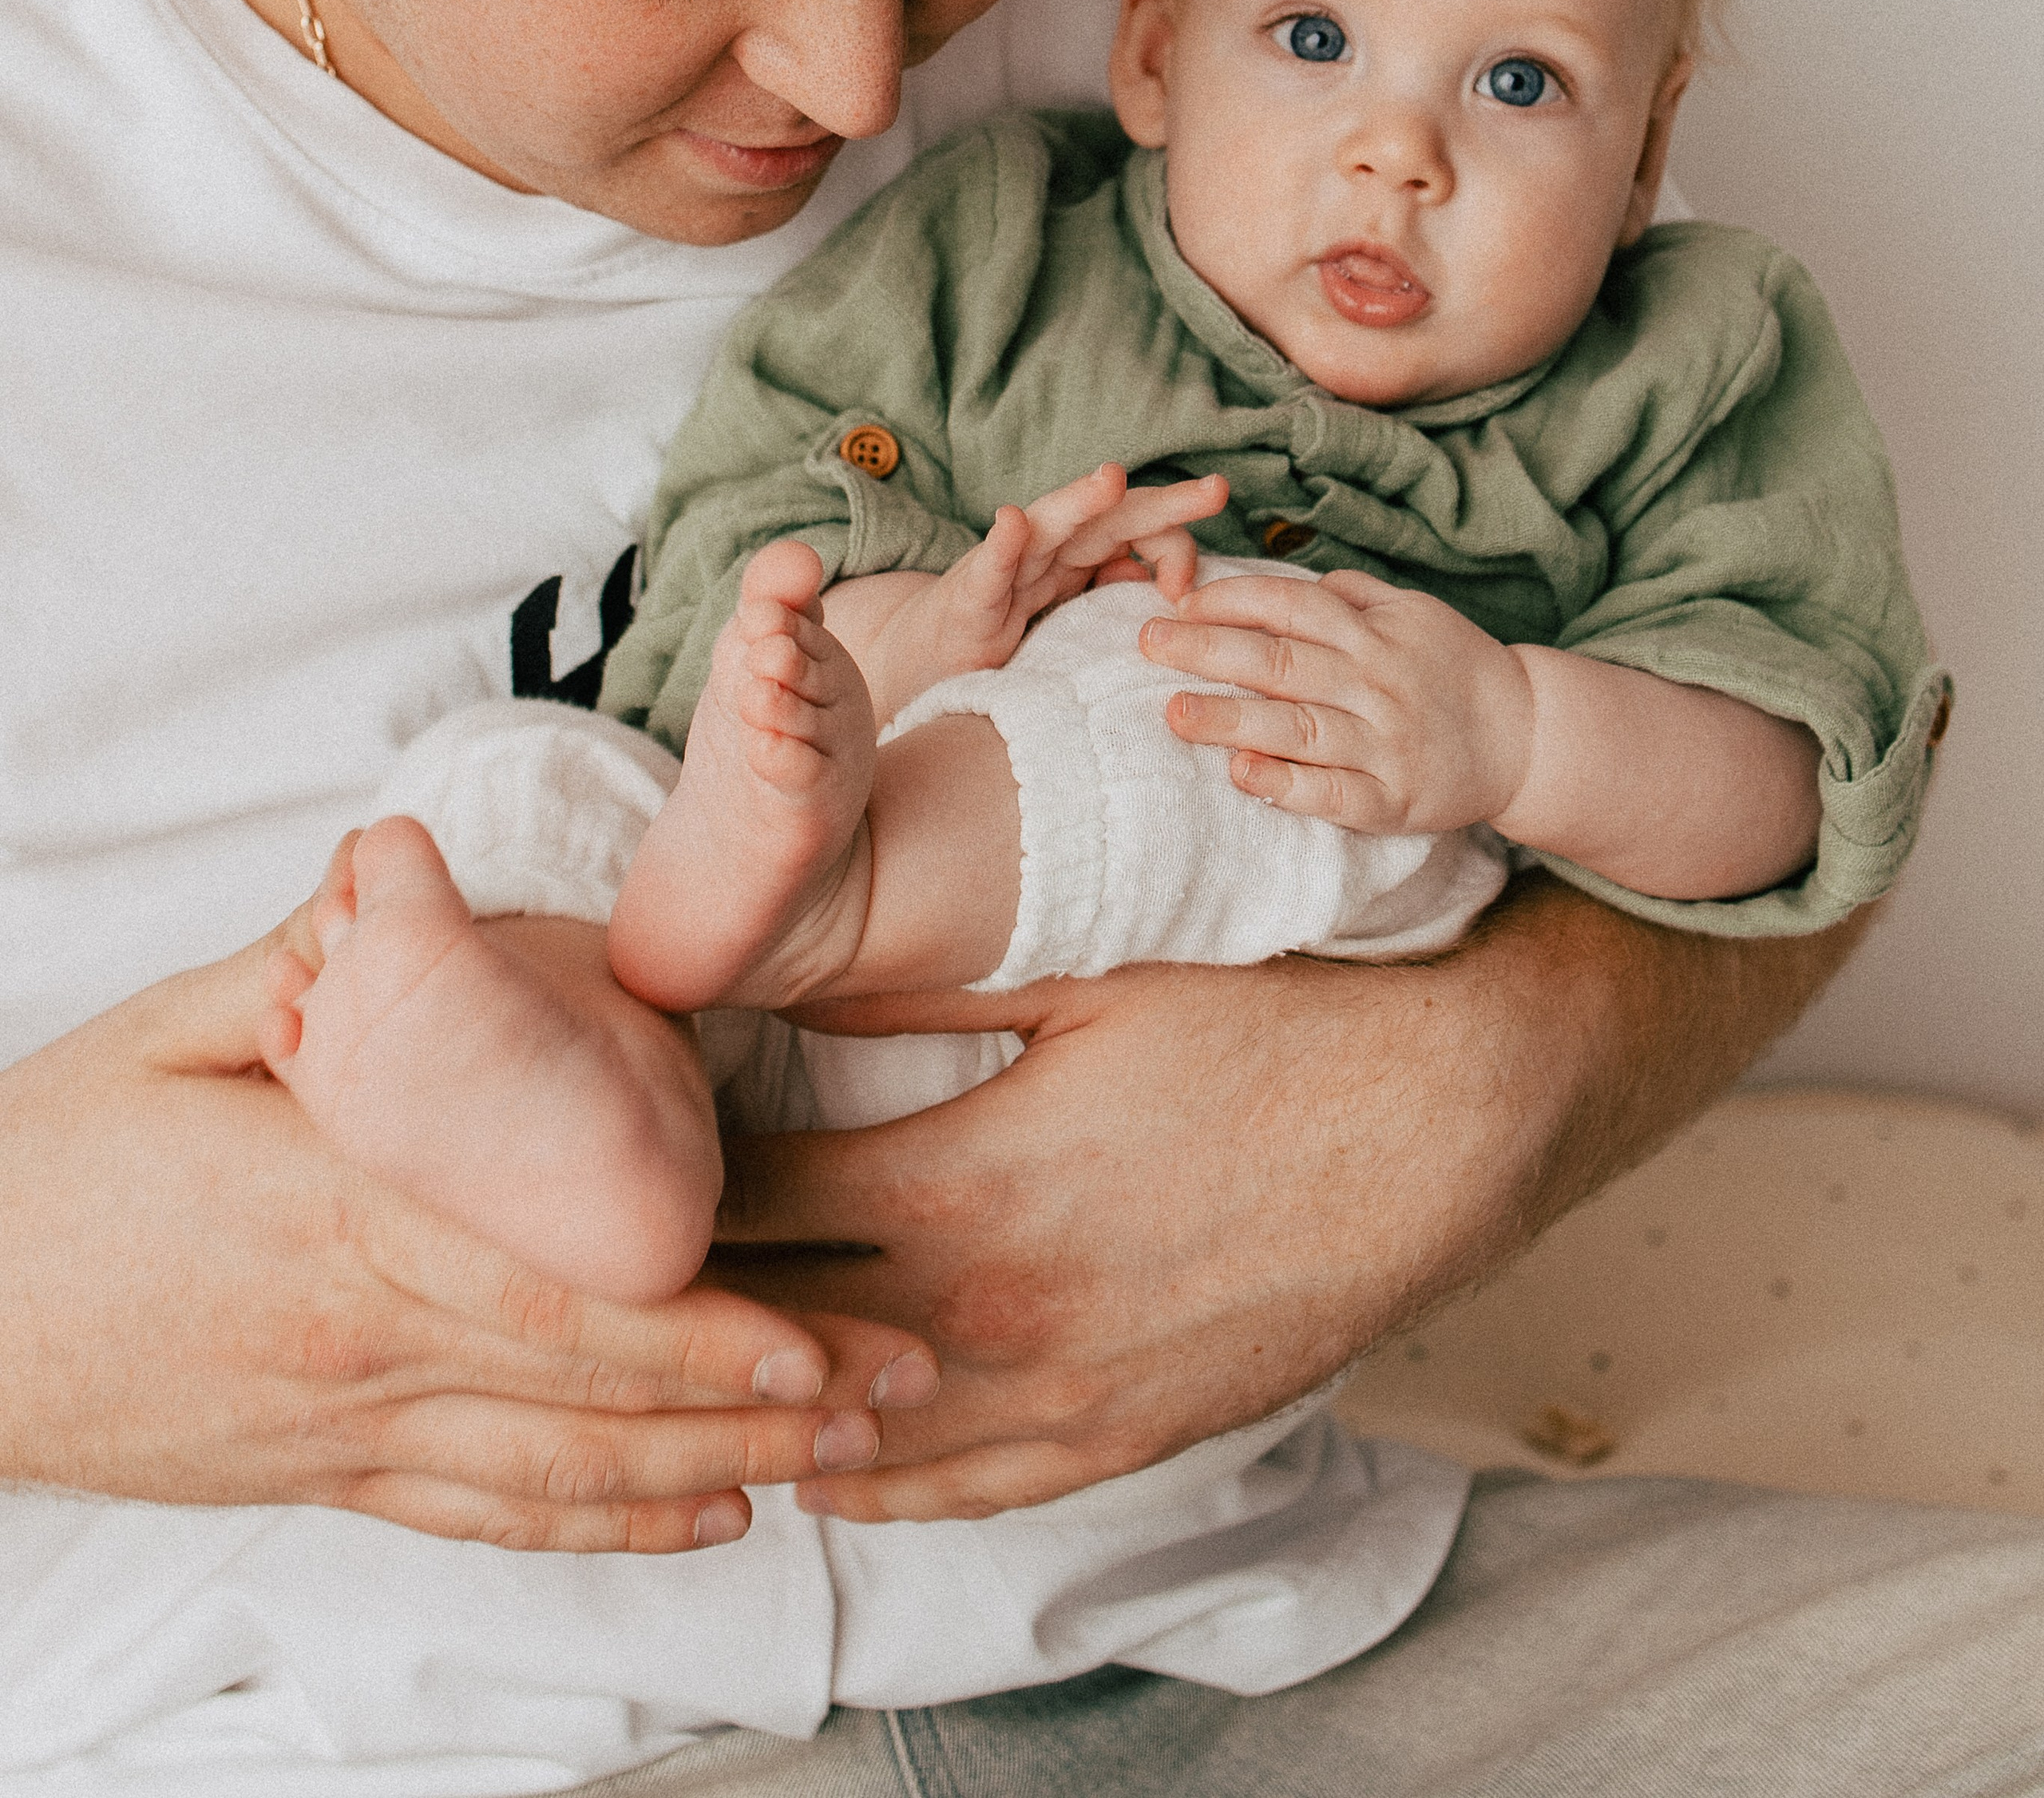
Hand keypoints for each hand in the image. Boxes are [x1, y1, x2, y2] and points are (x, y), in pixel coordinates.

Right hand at [0, 918, 938, 1552]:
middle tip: (894, 1388)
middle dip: (756, 1397)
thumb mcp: (166, 1033)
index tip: (810, 1332)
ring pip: (557, 1472)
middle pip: (590, 1390)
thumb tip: (388, 870)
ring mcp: (345, 1429)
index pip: (551, 1293)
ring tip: (839, 1460)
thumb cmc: (52, 1163)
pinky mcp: (323, 1477)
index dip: (692, 1326)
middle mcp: (361, 1347)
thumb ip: (298, 966)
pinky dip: (600, 1527)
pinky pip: (483, 1515)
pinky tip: (697, 1521)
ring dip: (707, 1470)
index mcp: (339, 1223)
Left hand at [713, 878, 1870, 1521]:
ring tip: (679, 1385)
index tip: (596, 1169)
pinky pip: (964, 1494)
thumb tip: (779, 968)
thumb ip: (915, 989)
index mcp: (959, 1185)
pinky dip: (876, 1484)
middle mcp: (989, 1318)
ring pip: (854, 1442)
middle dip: (682, 1313)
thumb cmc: (1267, 1023)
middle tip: (601, 1284)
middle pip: (772, 1340)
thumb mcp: (1080, 976)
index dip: (656, 1195)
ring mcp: (1060, 1398)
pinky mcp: (1124, 1437)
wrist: (1448, 1118)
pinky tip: (821, 1465)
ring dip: (764, 1412)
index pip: (743, 1216)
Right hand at [886, 461, 1228, 702]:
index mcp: (1080, 558)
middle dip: (1165, 502)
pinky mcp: (965, 602)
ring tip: (1112, 478)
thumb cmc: (998, 639)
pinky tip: (1011, 521)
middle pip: (1112, 517)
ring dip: (1080, 500)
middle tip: (1218, 489)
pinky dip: (1000, 546)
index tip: (1192, 590)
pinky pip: (986, 571)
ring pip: (1049, 526)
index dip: (1175, 550)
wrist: (917, 661)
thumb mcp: (1067, 623)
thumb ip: (1107, 596)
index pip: (1142, 535)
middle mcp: (1047, 551)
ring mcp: (1004, 571)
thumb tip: (1159, 578)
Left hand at [1142, 566, 1536, 831]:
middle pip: (1281, 662)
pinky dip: (1286, 785)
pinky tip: (1241, 775)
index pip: (1292, 605)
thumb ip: (1351, 594)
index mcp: (1374, 631)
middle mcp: (1376, 683)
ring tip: (1172, 712)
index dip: (1232, 599)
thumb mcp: (1412, 611)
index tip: (1178, 600)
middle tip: (1145, 643)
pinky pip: (1332, 794)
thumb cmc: (1454, 667)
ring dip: (1230, 720)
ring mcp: (1384, 743)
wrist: (1526, 736)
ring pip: (1297, 728)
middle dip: (1207, 651)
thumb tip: (1286, 575)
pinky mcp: (1392, 799)